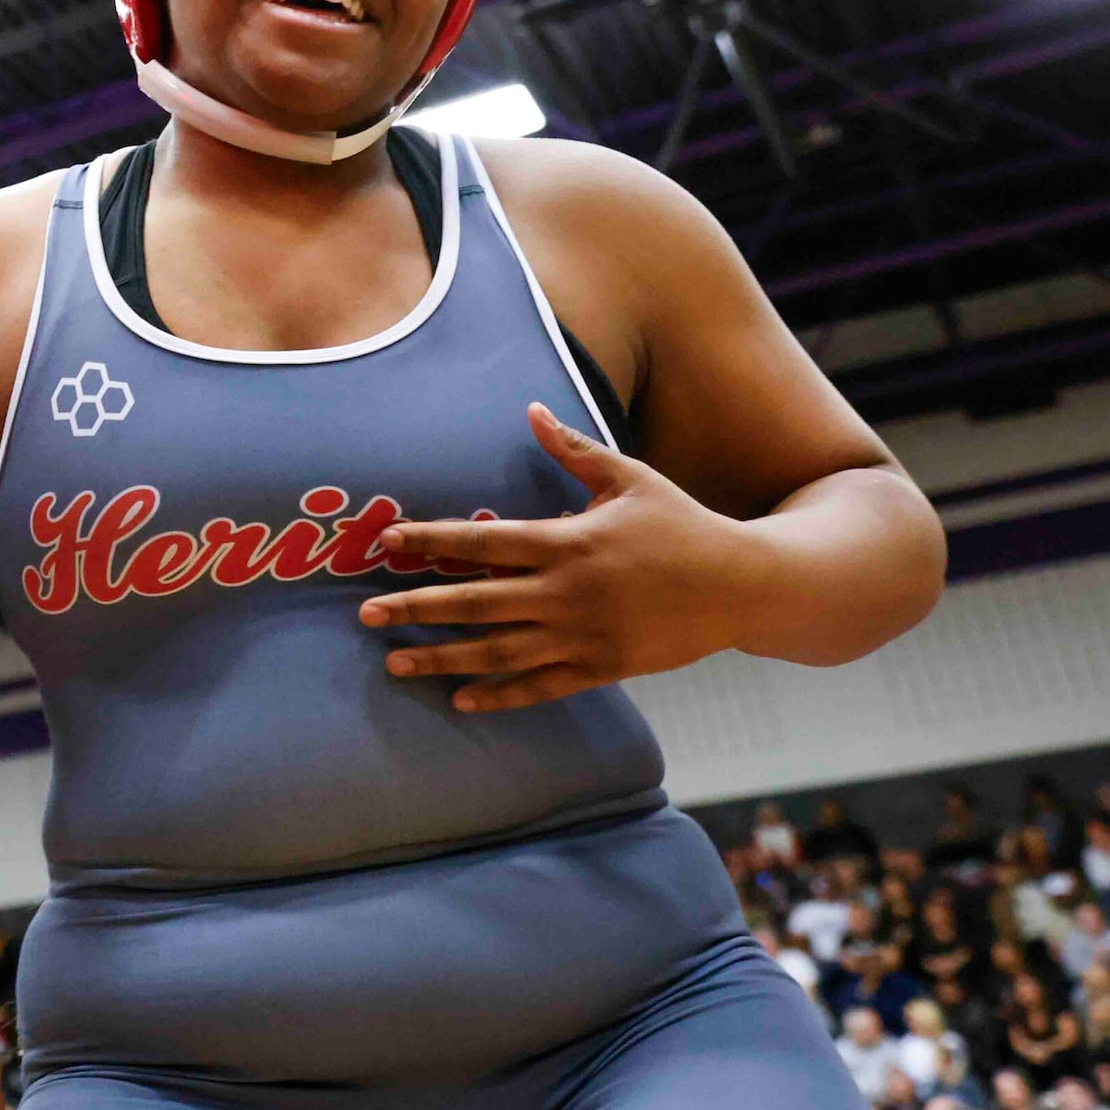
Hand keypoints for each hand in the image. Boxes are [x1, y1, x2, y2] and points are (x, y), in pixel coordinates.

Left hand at [358, 403, 758, 712]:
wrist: (744, 585)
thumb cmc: (682, 525)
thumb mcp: (630, 478)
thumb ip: (574, 450)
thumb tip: (531, 410)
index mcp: (568, 541)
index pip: (483, 541)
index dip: (431, 542)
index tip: (386, 542)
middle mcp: (567, 592)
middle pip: (475, 602)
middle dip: (415, 608)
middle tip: (365, 614)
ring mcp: (583, 635)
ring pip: (498, 653)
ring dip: (442, 660)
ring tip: (394, 664)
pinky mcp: (602, 668)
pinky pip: (540, 687)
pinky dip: (499, 696)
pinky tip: (460, 700)